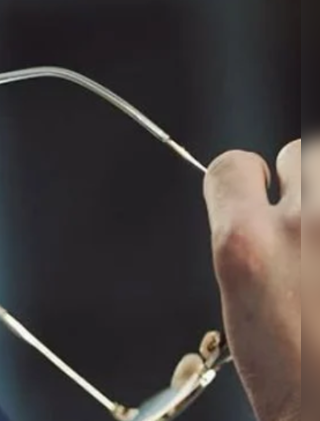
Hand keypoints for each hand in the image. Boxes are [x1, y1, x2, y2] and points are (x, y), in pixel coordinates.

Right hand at [204, 138, 311, 420]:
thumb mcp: (244, 309)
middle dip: (302, 186)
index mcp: (245, 245)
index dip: (245, 181)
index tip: (258, 192)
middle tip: (309, 233)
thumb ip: (247, 245)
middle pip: (298, 153)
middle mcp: (304, 225)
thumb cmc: (301, 388)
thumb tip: (258, 211)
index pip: (232, 167)